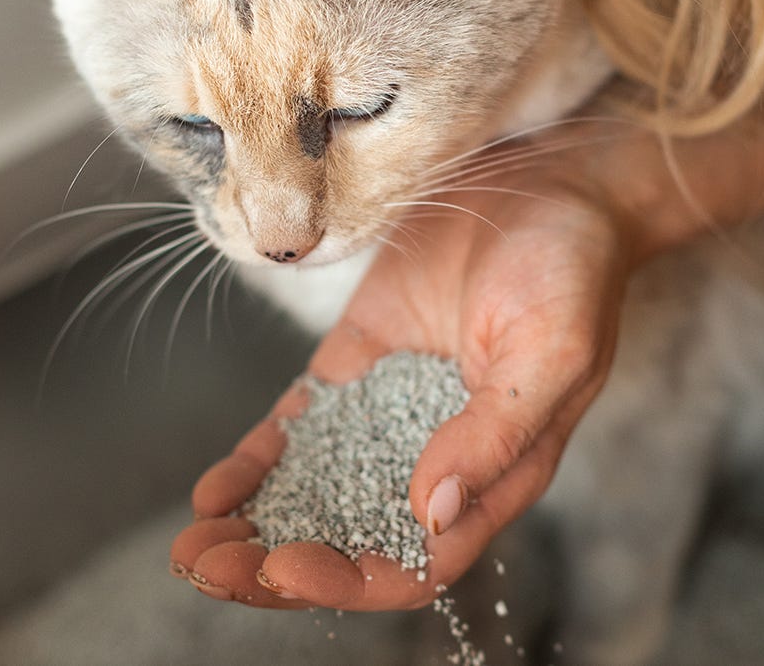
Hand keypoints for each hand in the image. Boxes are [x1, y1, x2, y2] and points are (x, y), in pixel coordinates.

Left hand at [169, 73, 763, 610]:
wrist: (549, 184)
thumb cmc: (572, 272)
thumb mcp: (550, 355)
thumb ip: (494, 435)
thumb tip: (431, 510)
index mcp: (489, 473)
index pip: (413, 561)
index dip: (347, 578)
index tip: (285, 569)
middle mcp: (432, 454)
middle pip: (348, 537)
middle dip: (274, 563)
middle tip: (207, 568)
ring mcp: (386, 408)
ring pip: (313, 490)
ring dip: (254, 525)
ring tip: (191, 549)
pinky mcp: (356, 360)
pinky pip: (299, 424)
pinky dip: (257, 460)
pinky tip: (213, 489)